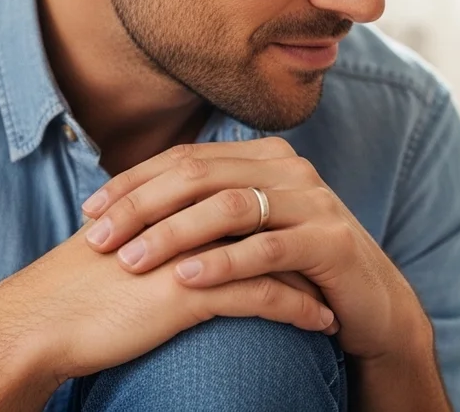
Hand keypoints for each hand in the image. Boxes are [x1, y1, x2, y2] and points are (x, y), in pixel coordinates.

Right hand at [0, 221, 336, 384]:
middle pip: (269, 214)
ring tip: (340, 294)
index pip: (246, 190)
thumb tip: (195, 223)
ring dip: (313, 275)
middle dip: (307, 238)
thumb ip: (161, 221)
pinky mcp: (190, 290)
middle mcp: (185, 212)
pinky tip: (322, 323)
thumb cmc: (77, 288)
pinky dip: (300, 309)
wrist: (36, 322)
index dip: (282, 210)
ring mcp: (191, 248)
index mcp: (170, 196)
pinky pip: (263, 297)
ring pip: (275, 252)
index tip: (310, 231)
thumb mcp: (126, 237)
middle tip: (337, 259)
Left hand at [81, 137, 428, 360]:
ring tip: (133, 260)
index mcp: (265, 158)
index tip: (89, 212)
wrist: (370, 302)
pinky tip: (187, 278)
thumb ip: (207, 210)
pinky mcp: (331, 241)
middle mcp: (291, 169)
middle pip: (201, 174)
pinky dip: (223, 262)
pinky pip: (268, 248)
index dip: (134, 182)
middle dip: (142, 205)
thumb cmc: (296, 268)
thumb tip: (128, 205)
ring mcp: (315, 201)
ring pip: (230, 206)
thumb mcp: (251, 230)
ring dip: (174, 233)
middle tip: (99, 238)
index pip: (186, 158)